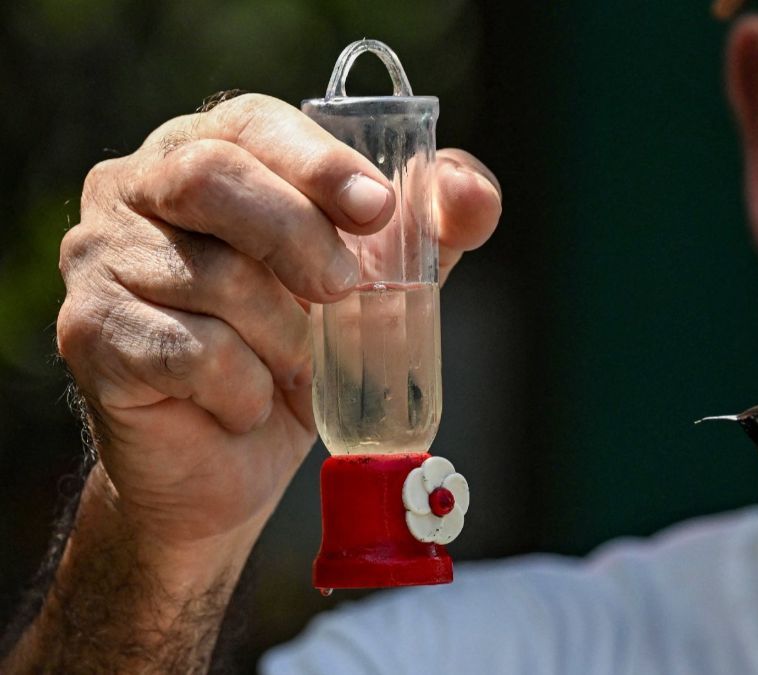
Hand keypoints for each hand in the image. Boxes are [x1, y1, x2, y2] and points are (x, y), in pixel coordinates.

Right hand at [57, 93, 500, 550]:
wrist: (232, 459)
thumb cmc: (301, 349)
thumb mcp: (380, 283)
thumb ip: (433, 230)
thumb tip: (473, 194)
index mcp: (207, 152)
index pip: (253, 123)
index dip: (319, 162)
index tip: (378, 210)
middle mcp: (137, 189)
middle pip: (211, 178)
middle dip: (299, 237)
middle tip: (345, 291)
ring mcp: (100, 257)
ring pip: (211, 276)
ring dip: (283, 337)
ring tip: (294, 366)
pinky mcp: (89, 333)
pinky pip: (189, 351)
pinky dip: (244, 388)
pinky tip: (246, 404)